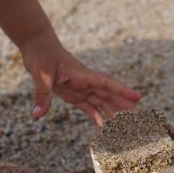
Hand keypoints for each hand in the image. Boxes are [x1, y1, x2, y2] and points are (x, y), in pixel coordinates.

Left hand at [20, 28, 140, 125]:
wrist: (37, 45)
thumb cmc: (41, 55)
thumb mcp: (40, 74)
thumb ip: (42, 94)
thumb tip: (37, 114)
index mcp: (82, 74)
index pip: (106, 82)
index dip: (122, 90)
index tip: (137, 97)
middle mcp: (85, 82)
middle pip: (108, 94)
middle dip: (122, 105)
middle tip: (137, 118)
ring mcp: (80, 88)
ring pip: (101, 102)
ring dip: (112, 112)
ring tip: (124, 126)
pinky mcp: (73, 93)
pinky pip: (88, 106)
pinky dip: (96, 116)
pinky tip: (103, 127)